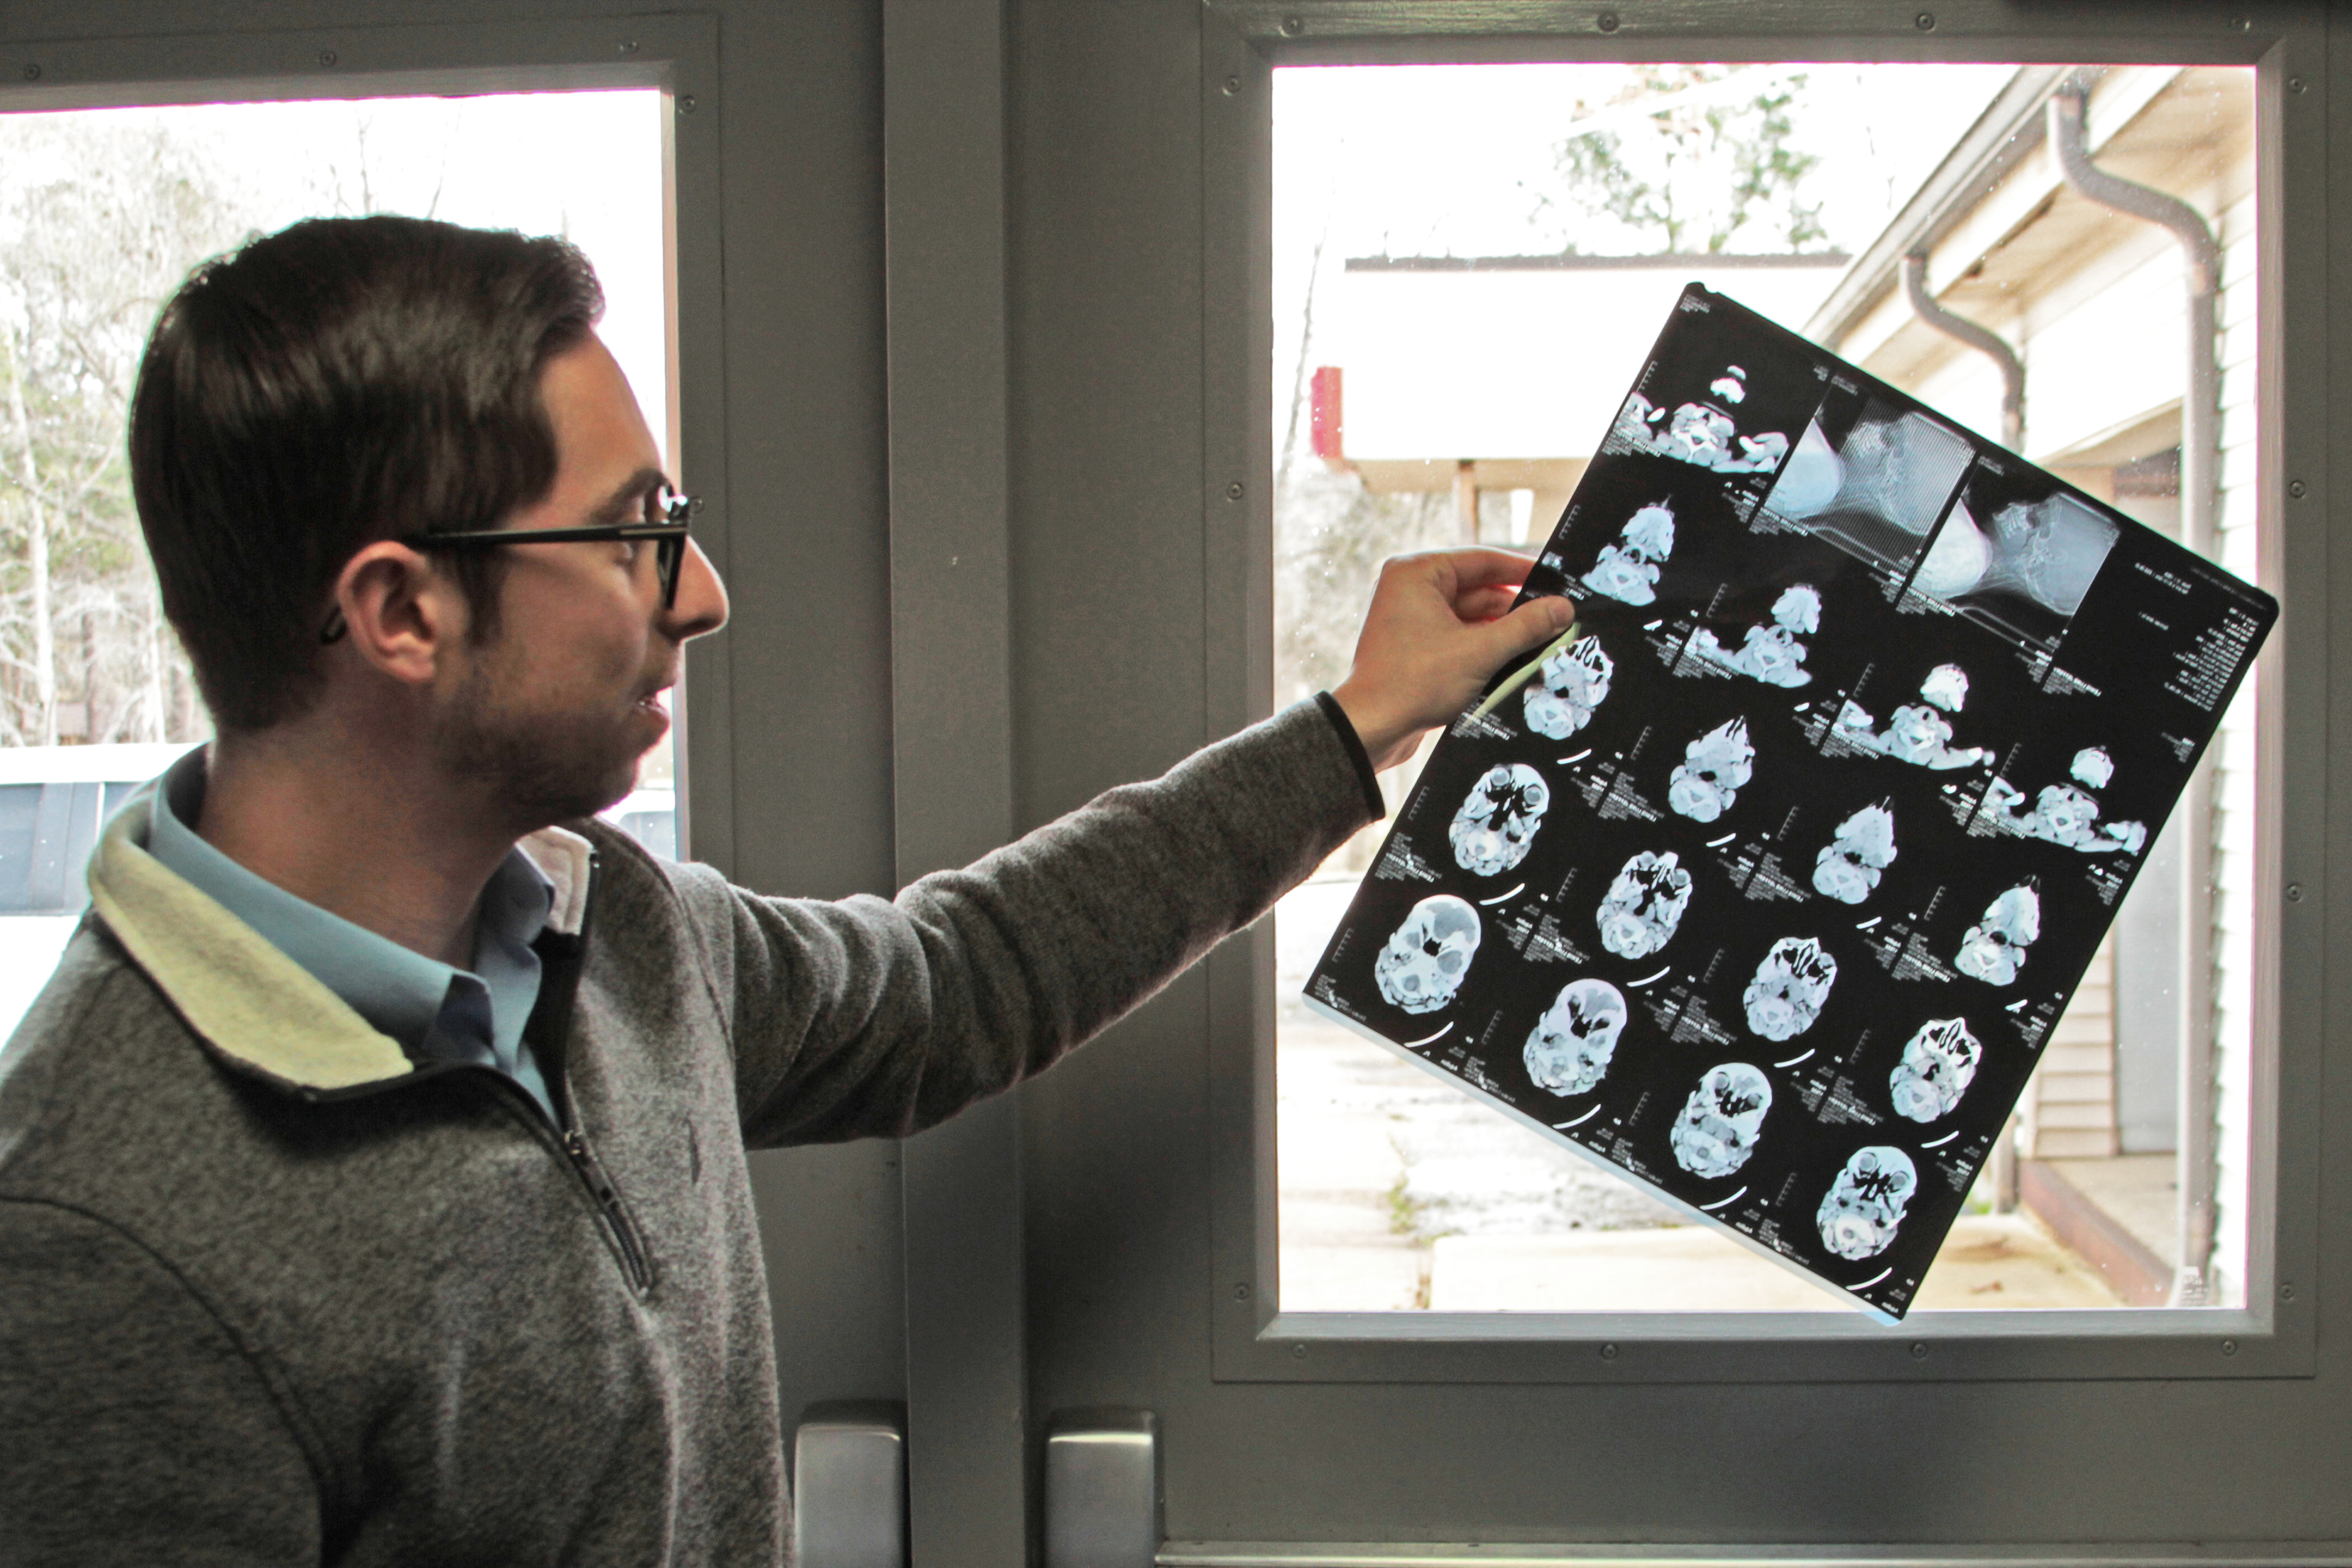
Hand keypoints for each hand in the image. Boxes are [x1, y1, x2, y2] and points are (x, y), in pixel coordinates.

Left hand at [1330, 549, 1574, 770]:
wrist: (1371, 730)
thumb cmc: (1411, 683)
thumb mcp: (1480, 651)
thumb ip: (1525, 627)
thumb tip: (1562, 608)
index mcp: (1417, 573)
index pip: (1481, 560)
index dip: (1522, 570)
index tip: (1555, 581)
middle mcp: (1410, 590)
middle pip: (1479, 590)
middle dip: (1515, 609)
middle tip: (1556, 620)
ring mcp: (1411, 620)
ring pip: (1472, 618)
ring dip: (1503, 633)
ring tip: (1542, 644)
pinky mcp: (1416, 648)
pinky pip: (1459, 639)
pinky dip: (1485, 649)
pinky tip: (1515, 662)